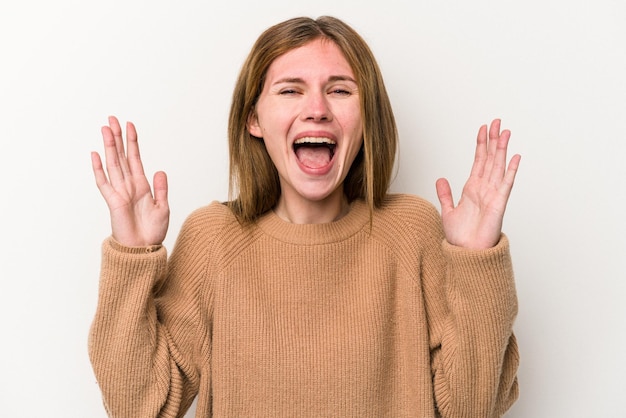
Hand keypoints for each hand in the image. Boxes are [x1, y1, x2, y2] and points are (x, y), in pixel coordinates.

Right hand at [91, 116, 169, 246]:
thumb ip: (161, 189)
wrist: (143, 249)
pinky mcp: (113, 202)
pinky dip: (99, 168)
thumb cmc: (153, 231)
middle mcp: (129, 186)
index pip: (135, 158)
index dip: (133, 142)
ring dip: (109, 147)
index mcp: (142, 185)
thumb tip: (159, 170)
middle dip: (117, 137)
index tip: (130, 125)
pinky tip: (96, 154)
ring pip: (113, 164)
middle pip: (121, 156)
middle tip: (112, 119)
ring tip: (105, 129)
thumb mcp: (163, 207)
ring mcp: (119, 192)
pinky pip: (104, 182)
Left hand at [435, 119, 520, 248]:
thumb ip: (445, 194)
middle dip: (493, 140)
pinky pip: (506, 184)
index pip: (478, 161)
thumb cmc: (460, 237)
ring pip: (498, 167)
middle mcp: (484, 189)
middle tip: (497, 122)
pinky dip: (510, 170)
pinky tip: (515, 157)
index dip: (481, 144)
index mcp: (472, 188)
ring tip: (505, 132)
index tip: (483, 128)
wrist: (466, 253)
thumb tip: (440, 179)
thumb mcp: (448, 211)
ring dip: (502, 149)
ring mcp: (493, 195)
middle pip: (490, 159)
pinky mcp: (499, 204)